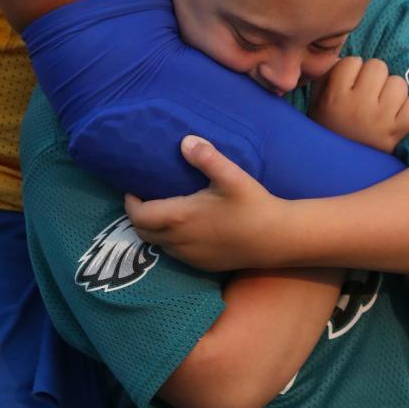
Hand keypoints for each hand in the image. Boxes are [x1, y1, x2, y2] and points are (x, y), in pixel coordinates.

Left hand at [126, 135, 287, 271]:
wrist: (277, 239)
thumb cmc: (253, 205)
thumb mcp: (232, 176)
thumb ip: (207, 157)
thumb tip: (185, 141)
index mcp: (181, 218)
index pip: (139, 216)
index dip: (131, 203)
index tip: (133, 188)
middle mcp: (180, 241)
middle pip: (143, 234)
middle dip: (138, 216)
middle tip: (145, 197)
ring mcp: (191, 257)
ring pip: (159, 246)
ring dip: (154, 230)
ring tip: (163, 209)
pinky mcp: (203, 265)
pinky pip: (175, 254)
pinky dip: (170, 241)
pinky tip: (185, 227)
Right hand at [309, 56, 408, 149]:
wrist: (338, 170)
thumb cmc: (329, 128)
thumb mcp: (317, 102)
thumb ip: (327, 76)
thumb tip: (348, 58)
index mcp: (334, 97)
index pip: (352, 61)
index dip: (353, 70)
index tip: (350, 84)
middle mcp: (357, 107)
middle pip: (378, 66)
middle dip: (375, 76)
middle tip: (368, 92)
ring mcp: (380, 120)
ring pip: (399, 84)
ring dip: (392, 91)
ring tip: (382, 105)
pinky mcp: (398, 133)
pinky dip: (408, 110)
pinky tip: (395, 117)